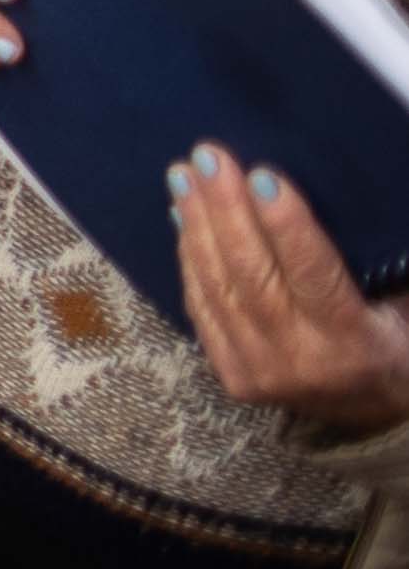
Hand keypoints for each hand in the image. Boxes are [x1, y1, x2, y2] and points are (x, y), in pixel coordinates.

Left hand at [176, 144, 408, 434]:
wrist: (376, 411)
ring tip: (184, 176)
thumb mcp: (401, 305)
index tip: (261, 174)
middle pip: (252, 273)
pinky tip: (182, 217)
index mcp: (354, 342)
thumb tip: (333, 190)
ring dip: (197, 225)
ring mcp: (259, 371)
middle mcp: (301, 359)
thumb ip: (368, 261)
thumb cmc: (396, 341)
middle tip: (207, 156)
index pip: (312, 274)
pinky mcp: (232, 376)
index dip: (286, 223)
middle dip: (225, 209)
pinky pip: (202, 308)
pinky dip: (190, 259)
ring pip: (218, 287)